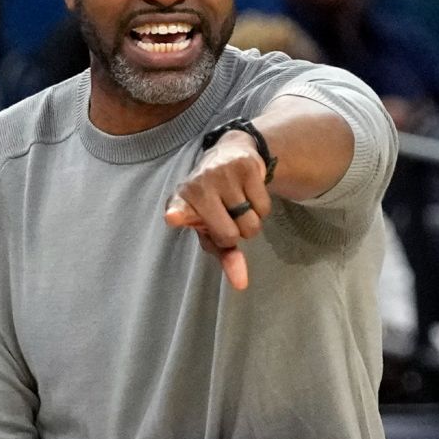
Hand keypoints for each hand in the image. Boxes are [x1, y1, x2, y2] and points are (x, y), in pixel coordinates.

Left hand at [164, 130, 271, 289]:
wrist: (230, 154)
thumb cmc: (214, 202)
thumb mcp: (211, 228)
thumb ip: (224, 255)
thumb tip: (242, 283)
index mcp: (181, 202)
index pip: (179, 210)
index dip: (178, 214)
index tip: (173, 217)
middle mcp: (198, 186)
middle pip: (231, 236)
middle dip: (236, 235)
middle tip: (228, 216)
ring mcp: (222, 174)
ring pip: (251, 225)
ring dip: (251, 223)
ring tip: (238, 204)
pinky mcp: (246, 167)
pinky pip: (265, 209)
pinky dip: (262, 209)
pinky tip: (250, 194)